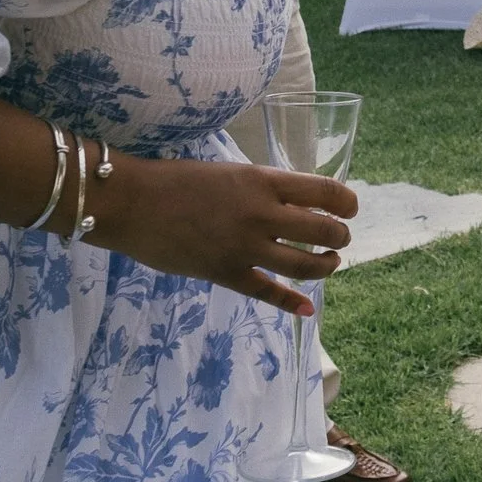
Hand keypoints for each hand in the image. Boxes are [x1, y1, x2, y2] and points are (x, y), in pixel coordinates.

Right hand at [95, 156, 356, 318]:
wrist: (131, 202)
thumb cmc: (177, 180)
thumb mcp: (231, 173)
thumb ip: (264, 188)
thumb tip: (295, 202)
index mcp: (264, 182)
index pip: (327, 192)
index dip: (347, 203)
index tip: (349, 209)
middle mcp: (261, 214)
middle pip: (324, 232)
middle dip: (339, 238)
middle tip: (338, 239)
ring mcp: (244, 248)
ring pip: (304, 265)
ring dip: (326, 267)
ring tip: (329, 263)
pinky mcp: (225, 274)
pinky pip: (268, 292)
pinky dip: (291, 302)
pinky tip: (306, 308)